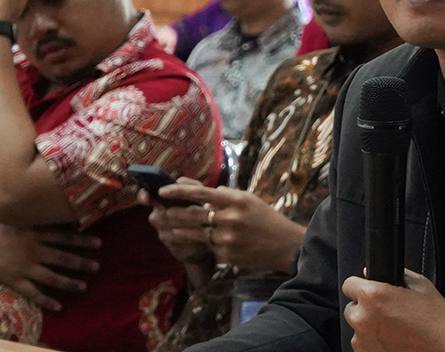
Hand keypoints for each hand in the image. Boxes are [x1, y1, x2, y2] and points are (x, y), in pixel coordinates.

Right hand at [0, 219, 99, 311]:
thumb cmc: (0, 227)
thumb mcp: (21, 218)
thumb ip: (40, 221)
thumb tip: (62, 218)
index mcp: (35, 232)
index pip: (64, 237)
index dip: (82, 240)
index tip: (98, 243)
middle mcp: (32, 250)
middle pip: (62, 258)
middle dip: (81, 263)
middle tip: (97, 266)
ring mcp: (23, 267)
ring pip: (51, 277)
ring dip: (69, 283)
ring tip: (84, 286)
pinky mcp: (14, 280)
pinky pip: (33, 293)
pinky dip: (46, 301)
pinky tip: (59, 306)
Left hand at [151, 179, 305, 273]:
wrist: (286, 245)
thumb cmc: (265, 218)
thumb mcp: (246, 199)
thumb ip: (222, 194)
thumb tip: (194, 187)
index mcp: (236, 199)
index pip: (200, 192)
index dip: (178, 191)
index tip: (163, 190)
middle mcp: (231, 218)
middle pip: (193, 215)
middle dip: (172, 213)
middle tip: (158, 212)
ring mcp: (229, 239)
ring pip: (195, 234)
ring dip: (177, 231)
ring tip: (166, 229)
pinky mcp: (228, 256)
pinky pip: (208, 248)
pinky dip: (198, 245)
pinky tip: (189, 243)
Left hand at [342, 270, 444, 351]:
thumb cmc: (437, 321)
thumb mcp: (420, 286)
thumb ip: (396, 276)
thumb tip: (373, 273)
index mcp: (373, 296)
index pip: (349, 284)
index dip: (360, 287)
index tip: (368, 292)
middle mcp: (364, 319)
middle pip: (352, 309)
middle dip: (365, 310)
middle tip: (386, 314)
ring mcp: (364, 341)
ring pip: (357, 330)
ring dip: (369, 329)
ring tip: (393, 331)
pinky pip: (364, 347)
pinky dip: (374, 345)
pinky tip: (393, 343)